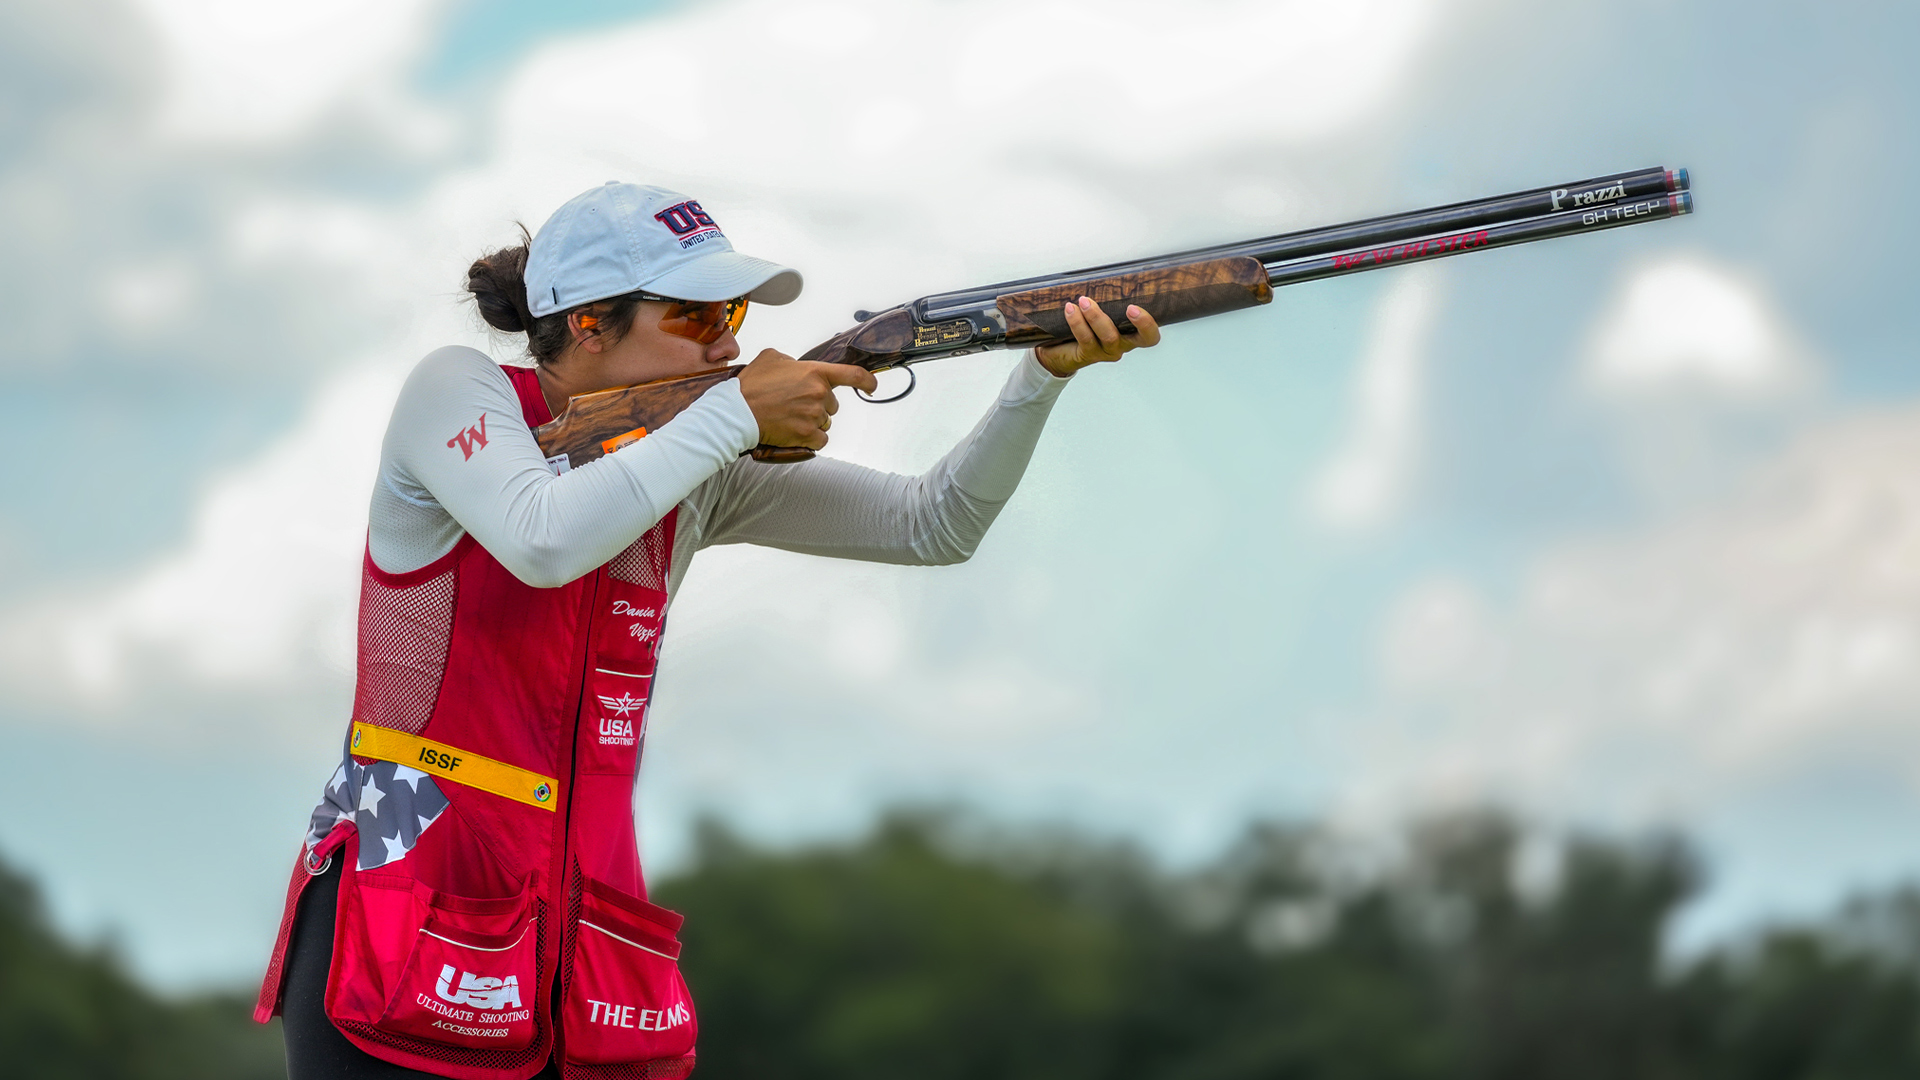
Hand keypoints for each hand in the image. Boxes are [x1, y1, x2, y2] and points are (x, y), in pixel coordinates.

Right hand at [737, 348, 878, 449]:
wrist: (738, 411)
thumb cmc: (751, 385)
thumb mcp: (771, 358)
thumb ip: (791, 361)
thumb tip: (796, 367)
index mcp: (814, 372)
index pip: (852, 375)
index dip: (867, 381)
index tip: (872, 386)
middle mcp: (819, 393)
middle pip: (832, 404)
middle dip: (819, 406)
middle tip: (796, 406)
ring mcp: (814, 415)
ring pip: (825, 422)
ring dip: (813, 422)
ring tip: (790, 419)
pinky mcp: (807, 434)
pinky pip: (821, 440)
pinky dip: (811, 439)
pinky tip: (796, 433)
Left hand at [1034, 298, 1161, 377]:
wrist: (1058, 349)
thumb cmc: (1085, 323)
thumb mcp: (1100, 308)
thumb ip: (1107, 296)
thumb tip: (1105, 269)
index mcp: (1132, 333)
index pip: (1151, 335)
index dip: (1148, 324)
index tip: (1135, 307)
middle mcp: (1123, 344)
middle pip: (1141, 339)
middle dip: (1140, 322)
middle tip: (1130, 307)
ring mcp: (1106, 351)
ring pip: (1109, 336)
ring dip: (1097, 316)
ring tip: (1083, 300)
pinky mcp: (1088, 354)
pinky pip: (1086, 338)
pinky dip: (1077, 322)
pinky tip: (1070, 309)